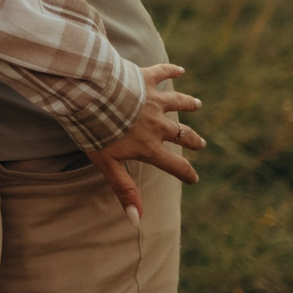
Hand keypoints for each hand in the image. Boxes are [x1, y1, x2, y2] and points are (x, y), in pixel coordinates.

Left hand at [92, 63, 204, 222]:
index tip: (194, 178)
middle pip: (181, 134)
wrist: (91, 96)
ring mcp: (153, 101)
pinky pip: (163, 73)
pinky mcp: (145, 79)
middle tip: (201, 143)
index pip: (174, 165)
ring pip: (177, 103)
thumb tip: (137, 221)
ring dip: (188, 105)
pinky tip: (180, 70)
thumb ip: (124, 190)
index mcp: (149, 146)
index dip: (186, 174)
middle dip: (192, 140)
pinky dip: (172, 71)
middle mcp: (157, 124)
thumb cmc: (95, 131)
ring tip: (197, 104)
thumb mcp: (107, 165)